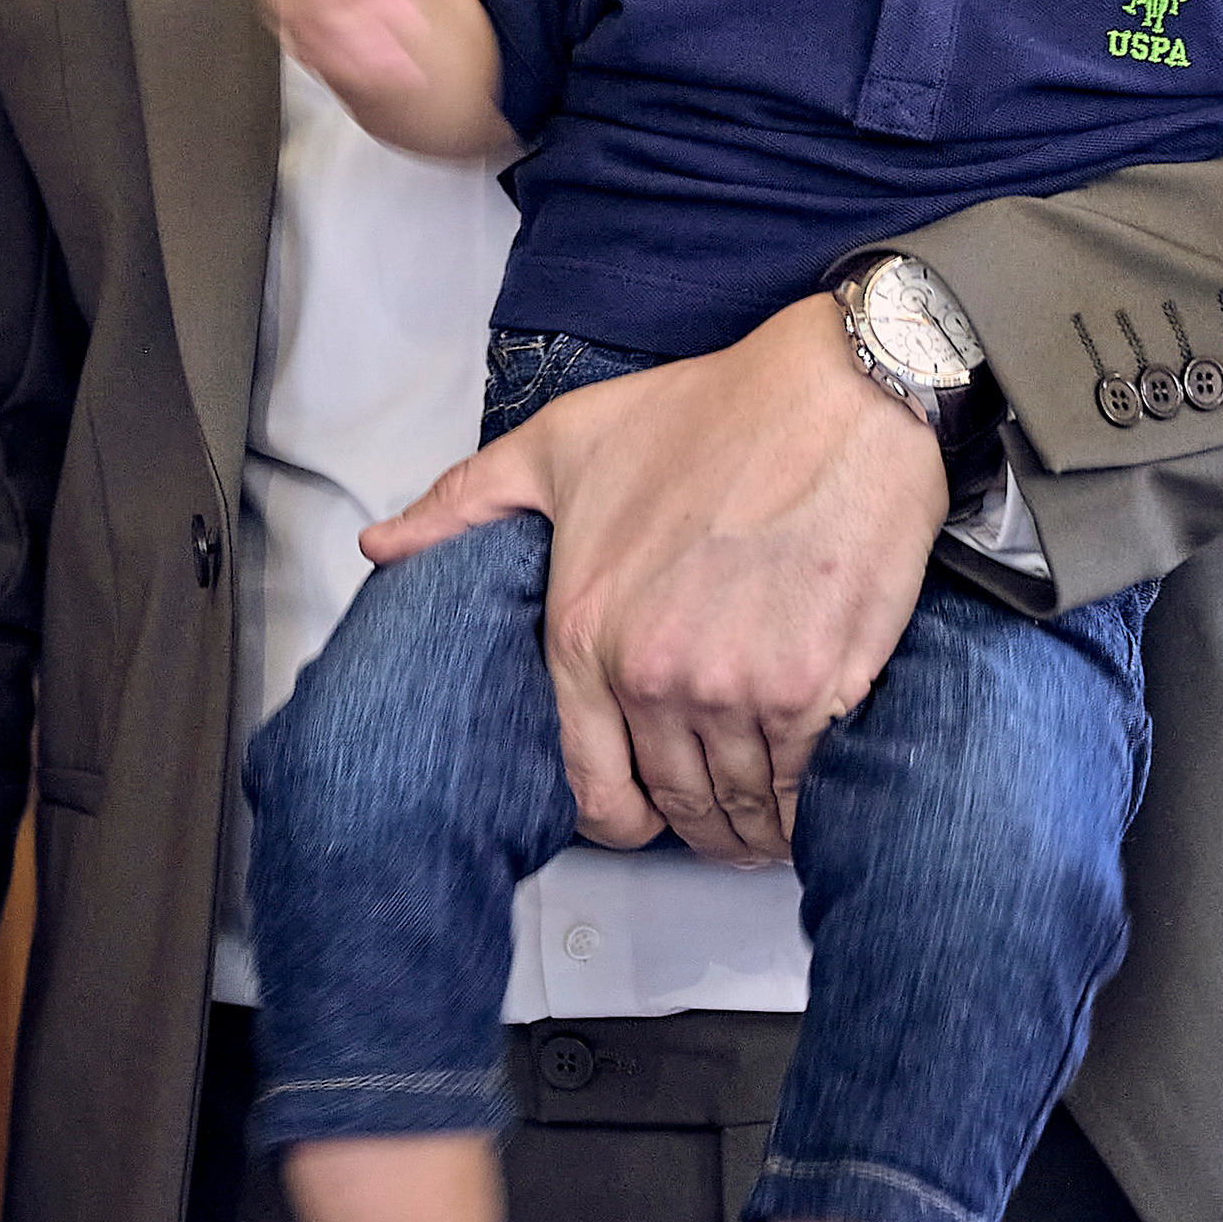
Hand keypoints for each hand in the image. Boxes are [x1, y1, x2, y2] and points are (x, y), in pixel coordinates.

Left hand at [362, 295, 948, 861]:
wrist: (839, 395)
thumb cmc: (711, 413)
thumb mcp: (563, 445)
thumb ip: (465, 502)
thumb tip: (382, 546)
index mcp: (584, 631)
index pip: (592, 789)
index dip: (621, 819)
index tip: (646, 815)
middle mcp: (653, 674)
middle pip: (677, 806)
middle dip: (702, 826)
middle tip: (723, 821)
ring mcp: (736, 689)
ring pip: (743, 807)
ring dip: (755, 827)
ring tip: (768, 818)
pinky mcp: (816, 688)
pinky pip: (804, 786)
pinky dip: (806, 804)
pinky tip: (809, 794)